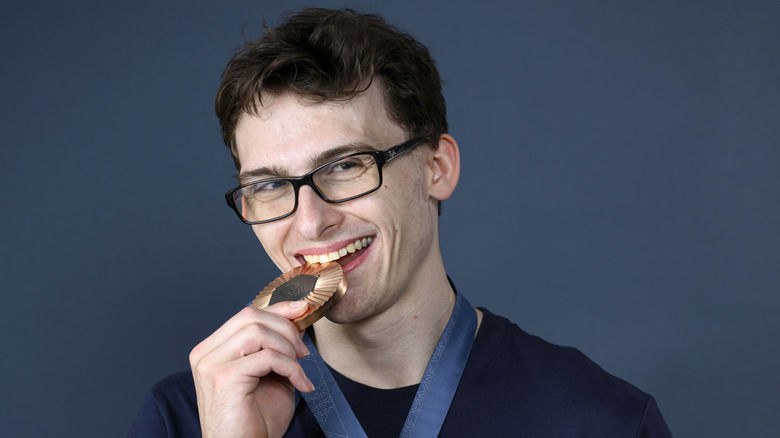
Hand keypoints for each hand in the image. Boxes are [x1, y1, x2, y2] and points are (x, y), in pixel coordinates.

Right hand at [190, 301, 314, 437]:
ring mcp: (211, 364)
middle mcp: (206, 353)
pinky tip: (302, 385)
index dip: (277, 308)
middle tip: (303, 352)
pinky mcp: (224, 378)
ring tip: (300, 370)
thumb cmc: (256, 419)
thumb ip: (277, 346)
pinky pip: (267, 357)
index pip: (246, 314)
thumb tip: (295, 317)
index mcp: (212, 349)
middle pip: (250, 316)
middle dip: (286, 328)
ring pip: (258, 332)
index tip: (302, 310)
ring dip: (288, 348)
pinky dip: (292, 368)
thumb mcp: (271, 373)